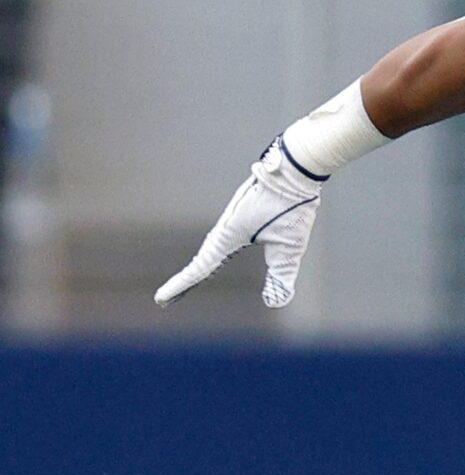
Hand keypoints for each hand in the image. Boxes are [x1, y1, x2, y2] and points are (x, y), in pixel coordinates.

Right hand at [155, 142, 323, 308]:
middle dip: (186, 282)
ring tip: (189, 284)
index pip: (200, 268)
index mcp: (229, 236)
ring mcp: (232, 220)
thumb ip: (281, 275)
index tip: (161, 299)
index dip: (181, 285)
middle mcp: (225, 228)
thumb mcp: (290, 248)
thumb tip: (275, 302)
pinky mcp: (243, 214)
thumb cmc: (292, 208)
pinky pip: (223, 239)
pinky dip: (215, 253)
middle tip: (166, 300)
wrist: (294, 171)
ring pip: (211, 249)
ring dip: (199, 267)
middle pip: (201, 261)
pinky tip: (218, 257)